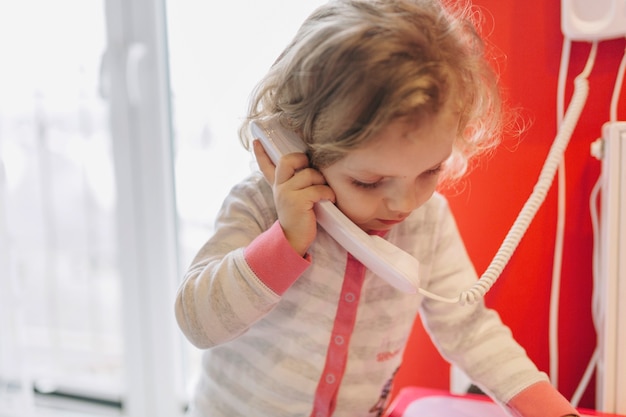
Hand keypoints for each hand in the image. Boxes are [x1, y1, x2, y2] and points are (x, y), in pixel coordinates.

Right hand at [253, 140, 334, 255]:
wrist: (293, 240)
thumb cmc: (299, 218)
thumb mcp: (292, 199)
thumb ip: (295, 184)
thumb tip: (309, 168)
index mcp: (277, 185)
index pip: (266, 166)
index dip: (261, 153)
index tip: (257, 141)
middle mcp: (279, 187)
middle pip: (287, 160)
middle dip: (302, 159)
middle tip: (310, 168)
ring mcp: (287, 193)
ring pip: (308, 174)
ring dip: (321, 181)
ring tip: (325, 191)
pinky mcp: (298, 201)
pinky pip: (318, 188)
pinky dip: (328, 193)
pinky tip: (330, 200)